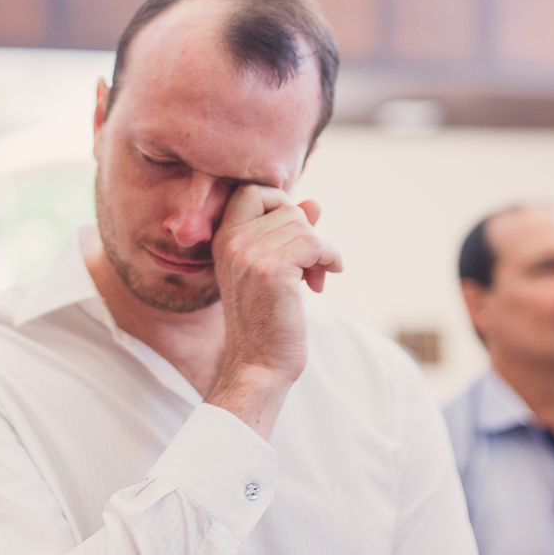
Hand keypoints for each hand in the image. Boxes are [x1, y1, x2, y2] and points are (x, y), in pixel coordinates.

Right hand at [205, 185, 341, 438]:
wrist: (259, 364)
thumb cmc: (267, 319)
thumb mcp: (272, 269)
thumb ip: (289, 234)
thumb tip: (315, 202)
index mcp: (223, 239)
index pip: (252, 190)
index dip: (280, 202)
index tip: (294, 233)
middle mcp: (231, 242)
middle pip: (286, 207)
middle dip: (308, 233)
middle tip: (311, 265)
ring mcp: (248, 255)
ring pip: (304, 226)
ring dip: (321, 251)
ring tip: (314, 278)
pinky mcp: (272, 271)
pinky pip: (315, 244)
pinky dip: (330, 259)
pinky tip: (323, 282)